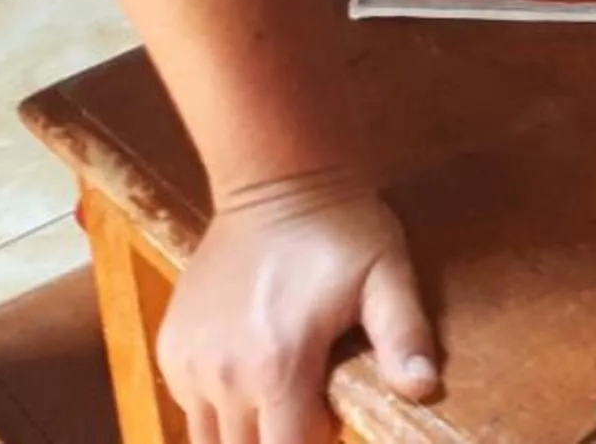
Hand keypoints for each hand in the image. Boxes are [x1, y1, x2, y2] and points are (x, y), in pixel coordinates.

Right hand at [160, 176, 438, 443]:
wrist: (276, 178)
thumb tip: (424, 387)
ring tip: (281, 398)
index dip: (315, 443)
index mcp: (277, 365)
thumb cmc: (340, 228)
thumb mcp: (388, 275)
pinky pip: (188, 404)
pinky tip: (250, 377)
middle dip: (279, 439)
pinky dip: (216, 408)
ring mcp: (188, 361)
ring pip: (208, 437)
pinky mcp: (171, 345)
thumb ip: (404, 336)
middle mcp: (222, 374)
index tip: (333, 417)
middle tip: (310, 405)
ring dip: (244, 430)